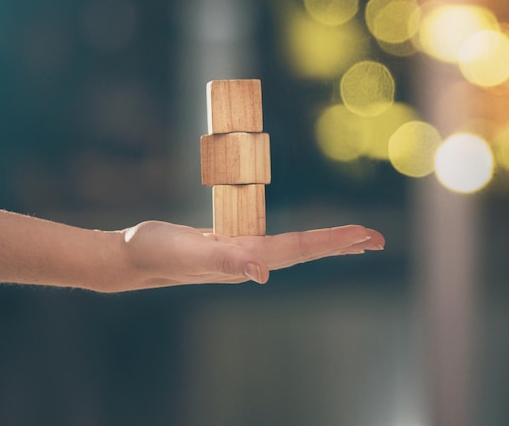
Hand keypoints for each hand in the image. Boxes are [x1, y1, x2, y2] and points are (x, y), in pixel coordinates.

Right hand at [107, 221, 384, 291]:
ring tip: (349, 240)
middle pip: (304, 251)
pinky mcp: (229, 245)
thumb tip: (263, 273)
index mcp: (247, 259)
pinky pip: (271, 241)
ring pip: (291, 248)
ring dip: (321, 243)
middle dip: (340, 244)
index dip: (332, 241)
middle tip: (376, 238)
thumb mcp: (188, 252)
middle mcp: (249, 259)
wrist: (132, 258)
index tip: (365, 235)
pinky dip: (292, 239)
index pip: (299, 249)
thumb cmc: (156, 253)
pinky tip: (294, 240)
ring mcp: (240, 253)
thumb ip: (225, 261)